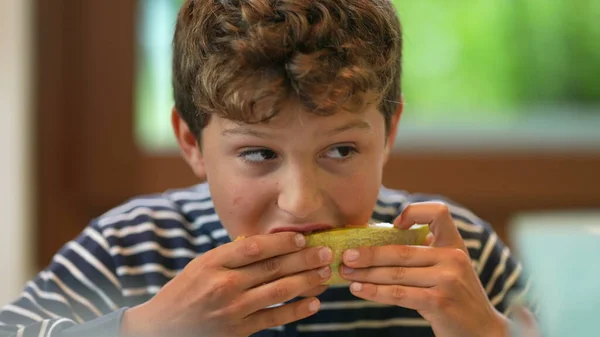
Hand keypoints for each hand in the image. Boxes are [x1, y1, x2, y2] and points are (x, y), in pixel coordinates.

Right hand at [120, 232, 332, 336]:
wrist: (162, 328)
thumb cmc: (184, 291)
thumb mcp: (201, 265)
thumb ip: (231, 255)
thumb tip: (268, 243)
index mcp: (213, 262)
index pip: (255, 248)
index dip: (282, 242)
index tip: (302, 238)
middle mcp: (224, 284)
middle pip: (273, 268)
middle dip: (304, 259)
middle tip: (326, 252)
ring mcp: (232, 309)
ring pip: (278, 292)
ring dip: (307, 282)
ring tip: (325, 274)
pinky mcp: (238, 331)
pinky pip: (274, 319)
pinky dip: (296, 311)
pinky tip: (313, 303)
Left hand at [340, 202, 507, 336]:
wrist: (484, 332)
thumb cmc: (456, 297)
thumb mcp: (449, 269)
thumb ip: (425, 255)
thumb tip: (376, 246)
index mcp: (455, 244)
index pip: (439, 212)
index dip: (414, 212)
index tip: (393, 226)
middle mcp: (453, 257)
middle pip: (401, 250)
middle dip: (368, 254)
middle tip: (344, 256)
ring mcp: (447, 280)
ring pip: (395, 273)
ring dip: (365, 273)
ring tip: (345, 273)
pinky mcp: (439, 302)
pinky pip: (398, 294)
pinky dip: (374, 291)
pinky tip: (359, 290)